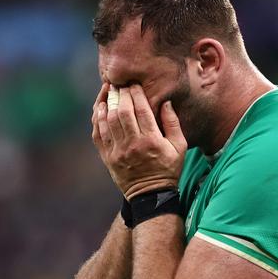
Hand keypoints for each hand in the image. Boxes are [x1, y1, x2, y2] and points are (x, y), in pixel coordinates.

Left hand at [91, 84, 187, 200]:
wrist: (151, 195)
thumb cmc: (168, 169)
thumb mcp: (180, 147)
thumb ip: (173, 123)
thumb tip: (166, 102)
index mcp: (152, 140)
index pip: (141, 110)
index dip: (136, 93)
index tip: (133, 83)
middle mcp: (133, 144)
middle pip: (122, 112)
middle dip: (119, 94)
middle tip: (118, 83)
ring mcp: (118, 152)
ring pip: (108, 121)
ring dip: (106, 103)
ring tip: (107, 90)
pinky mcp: (108, 158)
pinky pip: (98, 135)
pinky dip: (97, 119)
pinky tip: (99, 108)